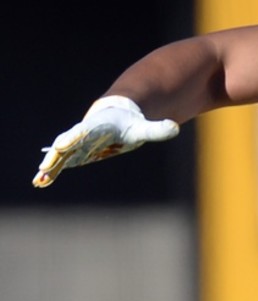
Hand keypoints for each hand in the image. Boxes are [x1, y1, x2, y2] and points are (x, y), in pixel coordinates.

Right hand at [33, 96, 178, 187]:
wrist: (116, 117)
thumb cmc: (130, 124)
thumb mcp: (143, 128)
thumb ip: (157, 129)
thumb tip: (175, 127)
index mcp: (98, 127)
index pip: (85, 133)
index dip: (74, 138)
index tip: (63, 145)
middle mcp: (83, 135)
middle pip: (68, 144)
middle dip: (56, 155)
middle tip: (45, 165)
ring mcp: (77, 145)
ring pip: (60, 156)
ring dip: (50, 167)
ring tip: (39, 179)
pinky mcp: (75, 154)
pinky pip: (61, 163)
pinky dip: (52, 172)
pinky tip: (40, 183)